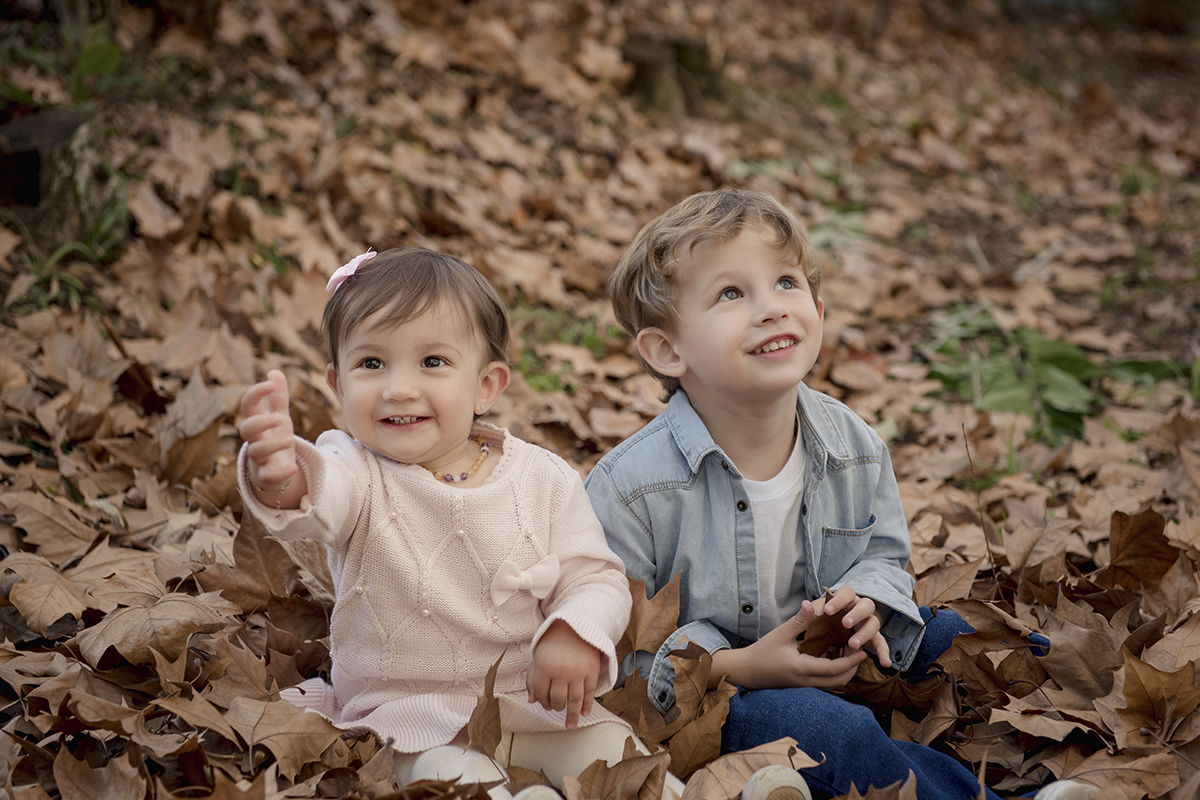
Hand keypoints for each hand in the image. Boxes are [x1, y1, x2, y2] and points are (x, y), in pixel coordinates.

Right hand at [239, 370, 302, 507]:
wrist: (276, 470)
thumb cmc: (273, 438)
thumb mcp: (279, 415)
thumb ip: (278, 396)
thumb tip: (274, 371)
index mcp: (257, 421)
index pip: (248, 404)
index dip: (256, 392)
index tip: (270, 383)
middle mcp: (254, 440)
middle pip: (245, 429)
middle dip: (260, 422)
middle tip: (280, 418)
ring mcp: (259, 459)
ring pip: (255, 452)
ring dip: (272, 445)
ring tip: (291, 439)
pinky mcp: (267, 476)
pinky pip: (268, 476)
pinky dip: (280, 473)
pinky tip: (292, 468)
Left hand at [527, 620, 600, 728]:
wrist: (576, 626)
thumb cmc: (553, 642)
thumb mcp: (538, 656)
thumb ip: (533, 677)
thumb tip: (531, 701)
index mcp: (545, 666)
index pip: (541, 692)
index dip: (541, 701)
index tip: (544, 704)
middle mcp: (562, 671)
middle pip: (558, 699)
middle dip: (556, 707)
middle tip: (556, 708)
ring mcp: (579, 672)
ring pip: (575, 700)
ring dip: (572, 715)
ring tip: (570, 725)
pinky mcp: (592, 671)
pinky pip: (590, 692)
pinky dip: (587, 705)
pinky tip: (584, 713)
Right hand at [710, 608, 865, 690]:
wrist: (747, 671)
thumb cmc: (762, 652)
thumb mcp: (780, 634)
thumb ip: (798, 621)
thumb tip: (810, 604)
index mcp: (802, 668)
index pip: (833, 668)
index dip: (851, 660)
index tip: (863, 650)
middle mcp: (806, 680)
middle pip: (839, 681)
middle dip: (853, 667)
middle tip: (858, 649)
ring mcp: (805, 686)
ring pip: (833, 684)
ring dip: (844, 670)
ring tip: (847, 649)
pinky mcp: (803, 685)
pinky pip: (825, 682)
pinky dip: (834, 671)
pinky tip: (832, 654)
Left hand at [811, 585, 891, 668]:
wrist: (818, 643)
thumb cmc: (815, 626)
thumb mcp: (808, 621)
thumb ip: (806, 615)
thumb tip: (805, 605)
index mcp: (845, 600)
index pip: (847, 593)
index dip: (839, 600)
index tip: (827, 610)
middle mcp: (859, 609)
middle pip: (866, 605)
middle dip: (857, 614)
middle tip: (845, 624)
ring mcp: (867, 624)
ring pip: (873, 623)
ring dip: (865, 633)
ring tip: (852, 644)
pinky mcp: (871, 639)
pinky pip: (880, 644)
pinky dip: (883, 653)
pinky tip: (885, 663)